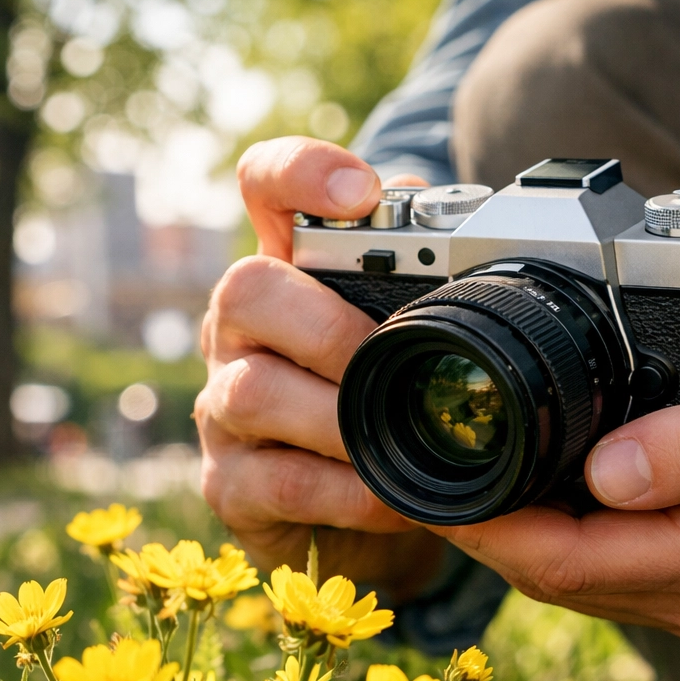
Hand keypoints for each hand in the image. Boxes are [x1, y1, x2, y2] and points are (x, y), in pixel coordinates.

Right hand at [195, 136, 438, 595]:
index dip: (299, 173)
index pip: (265, 187)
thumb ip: (423, 271)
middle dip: (329, 326)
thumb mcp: (403, 331)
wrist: (353, 507)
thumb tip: (455, 219)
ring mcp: (223, 407)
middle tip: (388, 359)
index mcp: (288, 273)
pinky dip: (346, 492)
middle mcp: (239, 330)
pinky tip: (389, 496)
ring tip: (397, 439)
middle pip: (245, 288)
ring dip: (340, 418)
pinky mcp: (228, 485)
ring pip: (253, 393)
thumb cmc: (379, 399)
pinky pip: (278, 484)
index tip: (360, 194)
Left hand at [432, 322, 679, 637]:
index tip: (431, 487)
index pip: (567, 563)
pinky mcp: (676, 566)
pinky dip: (537, 528)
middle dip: (477, 532)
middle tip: (414, 476)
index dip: (489, 530)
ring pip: (562, 573)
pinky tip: (509, 489)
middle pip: (551, 576)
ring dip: (500, 532)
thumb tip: (611, 476)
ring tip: (445, 479)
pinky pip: (586, 560)